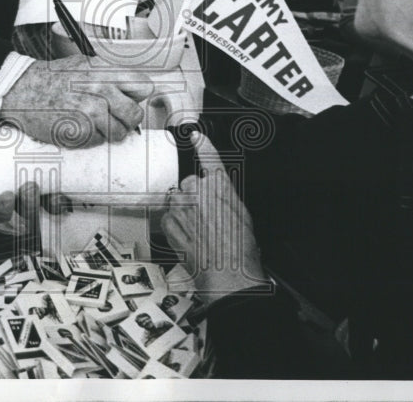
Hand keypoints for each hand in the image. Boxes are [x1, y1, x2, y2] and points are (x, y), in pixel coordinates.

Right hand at [0, 56, 153, 146]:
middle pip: (135, 114)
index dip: (138, 96)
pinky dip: (91, 139)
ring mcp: (90, 114)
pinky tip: (78, 128)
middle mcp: (100, 91)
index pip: (143, 86)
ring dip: (109, 132)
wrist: (20, 91)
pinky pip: (99, 142)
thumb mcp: (83, 65)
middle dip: (127, 119)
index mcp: (103, 71)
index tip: (131, 100)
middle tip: (115, 118)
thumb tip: (131, 90)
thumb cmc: (49, 79)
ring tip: (92, 123)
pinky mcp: (80, 133)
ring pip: (119, 133)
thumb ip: (109, 76)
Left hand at [160, 133, 266, 304]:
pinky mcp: (169, 222)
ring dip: (185, 212)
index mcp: (220, 186)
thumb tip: (218, 191)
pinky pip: (169, 218)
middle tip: (208, 220)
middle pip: (190, 185)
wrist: (228, 274)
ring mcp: (181, 206)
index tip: (195, 136)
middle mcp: (198, 191)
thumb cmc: (240, 250)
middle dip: (196, 199)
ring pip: (178, 201)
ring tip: (200, 233)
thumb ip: (226, 196)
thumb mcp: (243, 214)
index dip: (202, 146)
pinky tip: (191, 239)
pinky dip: (176, 227)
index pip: (210, 158)